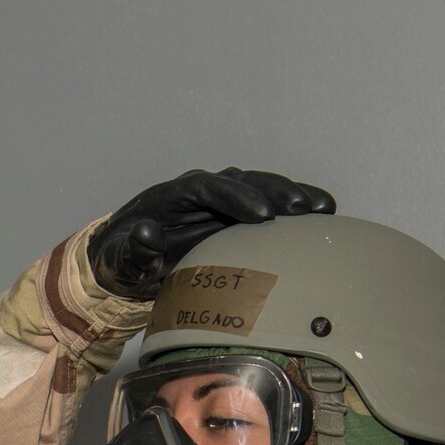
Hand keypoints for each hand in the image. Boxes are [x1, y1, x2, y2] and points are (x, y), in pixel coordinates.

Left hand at [87, 168, 335, 299]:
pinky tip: (323, 214)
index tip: (262, 216)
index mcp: (174, 195)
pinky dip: (294, 208)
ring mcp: (222, 201)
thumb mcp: (121, 261)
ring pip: (262, 189)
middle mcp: (203, 191)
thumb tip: (145, 234)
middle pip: (243, 182)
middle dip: (274, 192)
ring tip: (323, 209)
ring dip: (293, 196)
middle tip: (302, 209)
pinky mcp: (236, 216)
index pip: (209, 189)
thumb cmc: (124, 259)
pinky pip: (269, 205)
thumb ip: (133, 251)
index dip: (237, 199)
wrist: (128, 259)